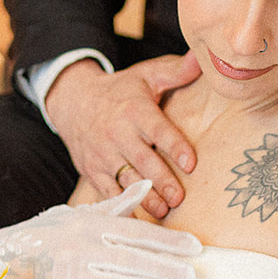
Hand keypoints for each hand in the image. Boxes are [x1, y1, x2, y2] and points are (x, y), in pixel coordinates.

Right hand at [0, 180, 201, 278]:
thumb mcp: (77, 215)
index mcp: (87, 224)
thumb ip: (116, 205)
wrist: (3, 264)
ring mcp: (72, 275)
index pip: (136, 232)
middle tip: (194, 275)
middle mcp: (81, 248)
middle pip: (132, 259)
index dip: (168, 240)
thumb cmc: (46, 237)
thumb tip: (147, 184)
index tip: (195, 247)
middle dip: (166, 268)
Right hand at [45, 53, 201, 219]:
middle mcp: (118, 133)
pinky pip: (108, 193)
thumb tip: (204, 58)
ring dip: (146, 198)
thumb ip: (176, 71)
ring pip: (126, 180)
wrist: (73, 101)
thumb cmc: (120, 91)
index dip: (175, 147)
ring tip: (164, 211)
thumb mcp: (146, 76)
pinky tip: (137, 221)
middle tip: (179, 198)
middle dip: (162, 181)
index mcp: (135, 110)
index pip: (158, 130)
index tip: (191, 163)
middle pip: (143, 161)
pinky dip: (122, 208)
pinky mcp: (93, 171)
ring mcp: (103, 155)